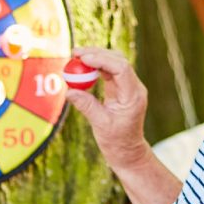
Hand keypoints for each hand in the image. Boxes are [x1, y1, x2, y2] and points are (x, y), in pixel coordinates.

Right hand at [65, 47, 153, 173]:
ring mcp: (129, 86)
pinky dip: (95, 66)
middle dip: (96, 54)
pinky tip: (82, 66)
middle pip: (118, 60)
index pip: (121, 69)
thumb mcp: (100, 125)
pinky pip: (109, 70)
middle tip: (75, 53)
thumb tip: (69, 91)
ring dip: (95, 57)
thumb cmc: (117, 142)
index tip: (83, 58)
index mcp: (133, 96)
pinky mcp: (121, 88)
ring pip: (114, 62)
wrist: (128, 151)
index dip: (102, 60)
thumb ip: (86, 106)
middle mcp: (134, 88)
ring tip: (76, 57)